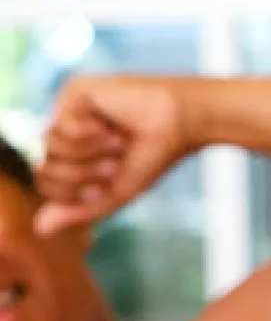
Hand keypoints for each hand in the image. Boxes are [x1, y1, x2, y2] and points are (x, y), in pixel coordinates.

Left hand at [34, 76, 195, 235]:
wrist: (180, 124)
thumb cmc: (153, 157)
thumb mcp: (115, 193)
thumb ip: (79, 211)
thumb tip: (40, 229)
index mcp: (72, 155)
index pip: (45, 182)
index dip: (73, 191)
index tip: (108, 181)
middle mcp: (66, 130)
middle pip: (43, 165)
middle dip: (80, 174)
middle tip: (113, 164)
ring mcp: (69, 109)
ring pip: (49, 145)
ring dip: (88, 153)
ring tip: (117, 142)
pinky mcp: (75, 91)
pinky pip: (62, 125)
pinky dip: (89, 135)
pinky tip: (110, 126)